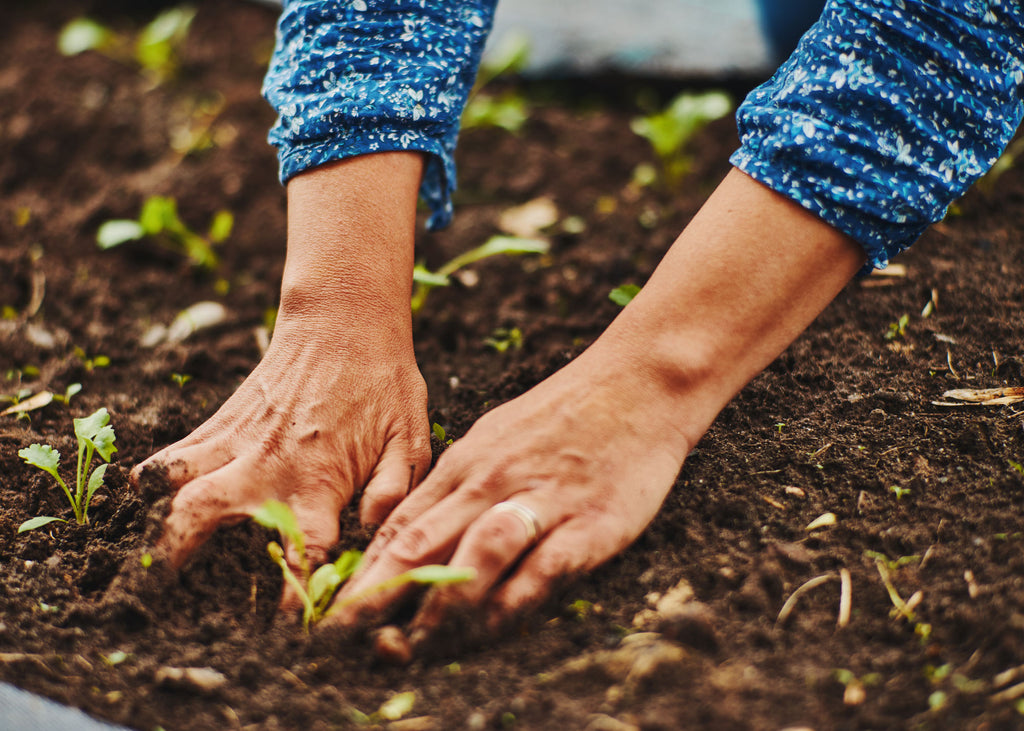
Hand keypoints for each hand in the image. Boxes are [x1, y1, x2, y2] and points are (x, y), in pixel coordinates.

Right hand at [130, 152, 429, 608]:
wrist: (346, 323)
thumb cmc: (384, 385)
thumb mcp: (409, 438)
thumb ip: (394, 490)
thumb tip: (375, 530)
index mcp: (318, 478)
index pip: (300, 549)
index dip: (294, 592)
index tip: (290, 625)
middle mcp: (268, 463)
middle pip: (203, 514)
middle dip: (178, 556)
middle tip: (167, 591)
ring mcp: (237, 440)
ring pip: (175, 482)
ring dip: (156, 517)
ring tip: (148, 552)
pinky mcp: (222, 420)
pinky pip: (176, 452)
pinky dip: (156, 477)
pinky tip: (147, 498)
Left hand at [321, 170, 864, 640]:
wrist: (637, 382)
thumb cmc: (563, 414)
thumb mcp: (493, 439)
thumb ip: (454, 487)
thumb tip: (409, 532)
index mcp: (464, 466)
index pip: (398, 527)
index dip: (361, 576)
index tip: (329, 615)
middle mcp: (491, 483)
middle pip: (420, 545)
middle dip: (375, 599)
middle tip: (341, 641)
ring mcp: (539, 501)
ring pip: (474, 558)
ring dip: (438, 606)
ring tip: (411, 646)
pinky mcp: (589, 521)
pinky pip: (541, 569)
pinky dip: (512, 603)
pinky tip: (492, 630)